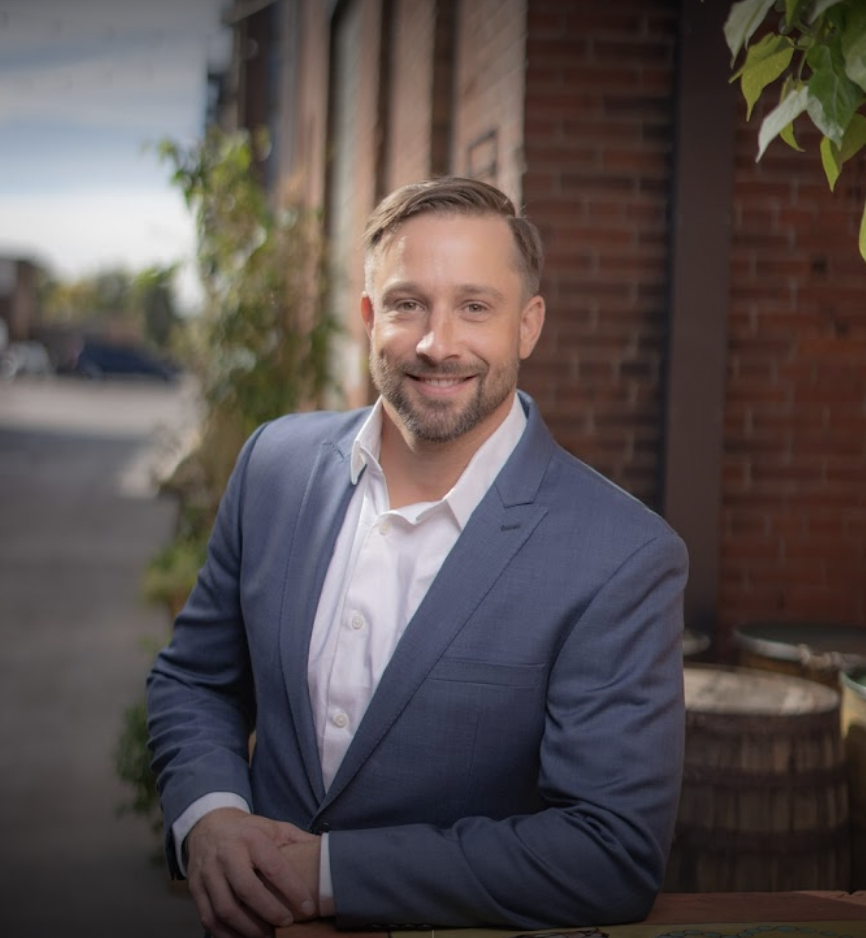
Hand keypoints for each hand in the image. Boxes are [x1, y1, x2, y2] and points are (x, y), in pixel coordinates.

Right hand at [186, 807, 320, 937]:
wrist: (208, 826)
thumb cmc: (248, 831)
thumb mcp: (274, 827)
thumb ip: (298, 840)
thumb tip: (328, 851)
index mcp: (251, 838)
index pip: (274, 866)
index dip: (292, 889)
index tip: (309, 906)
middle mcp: (227, 854)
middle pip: (246, 889)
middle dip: (269, 911)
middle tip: (287, 923)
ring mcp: (208, 872)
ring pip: (225, 908)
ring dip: (248, 928)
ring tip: (267, 936)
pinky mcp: (195, 888)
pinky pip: (209, 917)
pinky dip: (225, 934)